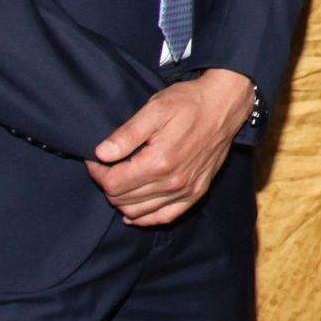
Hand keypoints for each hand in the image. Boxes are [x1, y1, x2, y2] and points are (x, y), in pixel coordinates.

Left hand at [88, 71, 254, 224]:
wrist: (224, 105)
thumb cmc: (188, 102)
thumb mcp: (155, 108)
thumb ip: (127, 134)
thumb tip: (101, 154)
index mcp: (159, 162)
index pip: (113, 183)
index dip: (98, 172)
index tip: (96, 158)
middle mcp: (172, 182)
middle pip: (122, 199)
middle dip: (109, 184)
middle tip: (108, 166)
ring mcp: (186, 190)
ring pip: (138, 212)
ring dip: (122, 200)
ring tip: (122, 180)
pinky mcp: (196, 192)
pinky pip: (165, 217)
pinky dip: (145, 218)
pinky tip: (134, 212)